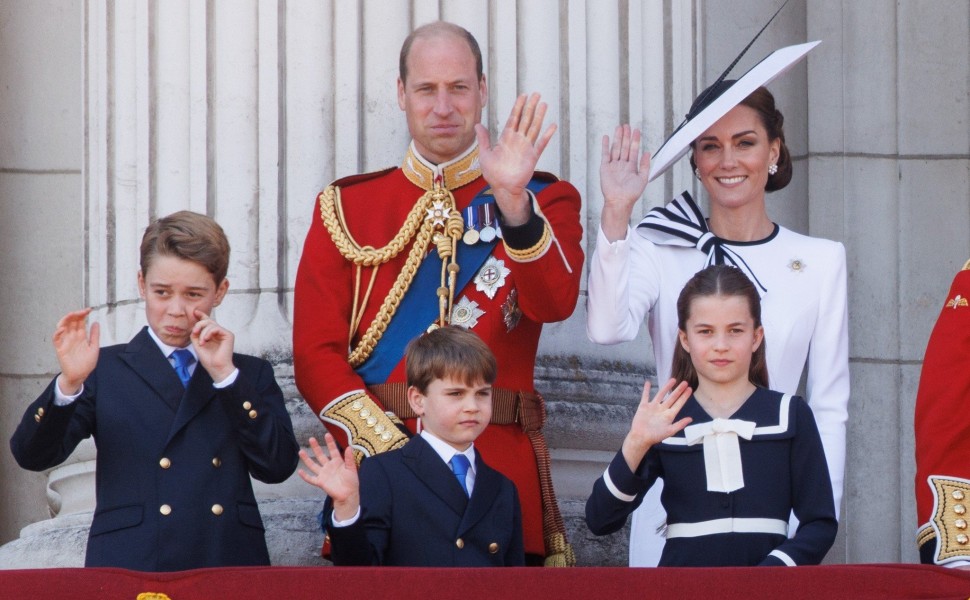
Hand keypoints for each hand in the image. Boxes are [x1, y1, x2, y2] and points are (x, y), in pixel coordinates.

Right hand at [53, 308, 99, 394]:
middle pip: (71, 322)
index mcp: (81, 336)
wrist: (80, 375)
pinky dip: (57, 333)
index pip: (80, 322)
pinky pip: (56, 339)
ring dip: (66, 320)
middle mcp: (72, 337)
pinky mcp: (60, 349)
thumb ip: (95, 335)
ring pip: (62, 327)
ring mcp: (66, 342)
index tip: (89, 310)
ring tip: (71, 315)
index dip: (83, 315)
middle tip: (81, 311)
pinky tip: (62, 329)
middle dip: (75, 315)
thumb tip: (96, 322)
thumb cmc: (86, 363)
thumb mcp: (94, 347)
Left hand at [190, 310, 234, 381]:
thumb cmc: (208, 359)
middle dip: (199, 324)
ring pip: (211, 324)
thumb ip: (196, 334)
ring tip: (202, 342)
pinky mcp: (228, 335)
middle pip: (209, 321)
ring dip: (203, 332)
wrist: (216, 368)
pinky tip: (206, 340)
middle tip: (194, 332)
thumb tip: (195, 325)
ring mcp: (224, 333)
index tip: (195, 312)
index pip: (208, 322)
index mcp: (212, 335)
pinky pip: (216, 328)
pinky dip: (209, 333)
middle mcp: (219, 333)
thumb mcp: (197, 344)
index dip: (202, 316)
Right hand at [298, 434, 359, 520]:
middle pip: (320, 455)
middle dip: (316, 447)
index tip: (327, 434)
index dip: (330, 443)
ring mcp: (323, 474)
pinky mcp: (320, 482)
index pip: (333, 450)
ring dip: (307, 459)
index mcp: (337, 462)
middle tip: (311, 439)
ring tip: (300, 451)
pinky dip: (305, 476)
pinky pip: (311, 479)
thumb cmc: (351, 482)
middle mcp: (329, 466)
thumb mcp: (352, 469)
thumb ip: (349, 459)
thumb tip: (349, 447)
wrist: (348, 495)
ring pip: (313, 465)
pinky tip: (299, 471)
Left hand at [475, 93, 556, 225]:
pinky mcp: (533, 157)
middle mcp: (517, 140)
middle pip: (525, 119)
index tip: (523, 96)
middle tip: (537, 94)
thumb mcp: (484, 153)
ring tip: (544, 104)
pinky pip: (541, 144)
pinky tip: (552, 126)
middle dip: (531, 106)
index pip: (514, 118)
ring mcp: (526, 148)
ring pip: (534, 128)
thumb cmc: (493, 173)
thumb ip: (483, 139)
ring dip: (539, 116)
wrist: (502, 188)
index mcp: (506, 138)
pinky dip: (547, 136)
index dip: (518, 107)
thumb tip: (477, 125)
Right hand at [599, 125, 650, 241]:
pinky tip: (607, 137)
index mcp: (631, 167)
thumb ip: (645, 165)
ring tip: (619, 127)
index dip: (635, 140)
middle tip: (627, 125)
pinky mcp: (605, 168)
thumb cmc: (632, 193)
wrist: (620, 200)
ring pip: (615, 148)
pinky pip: (605, 154)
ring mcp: (613, 165)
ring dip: (617, 138)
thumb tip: (647, 152)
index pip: (633, 150)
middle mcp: (622, 165)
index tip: (636, 130)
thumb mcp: (643, 178)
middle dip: (626, 136)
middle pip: (624, 147)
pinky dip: (606, 146)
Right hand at [620, 379, 692, 471]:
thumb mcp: (670, 431)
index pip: (679, 403)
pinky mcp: (644, 406)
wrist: (641, 437)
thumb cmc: (655, 436)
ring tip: (673, 380)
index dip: (684, 396)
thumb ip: (680, 424)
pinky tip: (648, 382)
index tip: (690, 389)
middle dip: (678, 390)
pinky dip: (646, 389)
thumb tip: (691, 419)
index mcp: (669, 415)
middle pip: (672, 397)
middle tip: (685, 382)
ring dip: (666, 387)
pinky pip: (645, 396)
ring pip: (661, 394)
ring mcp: (653, 407)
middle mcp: (662, 409)